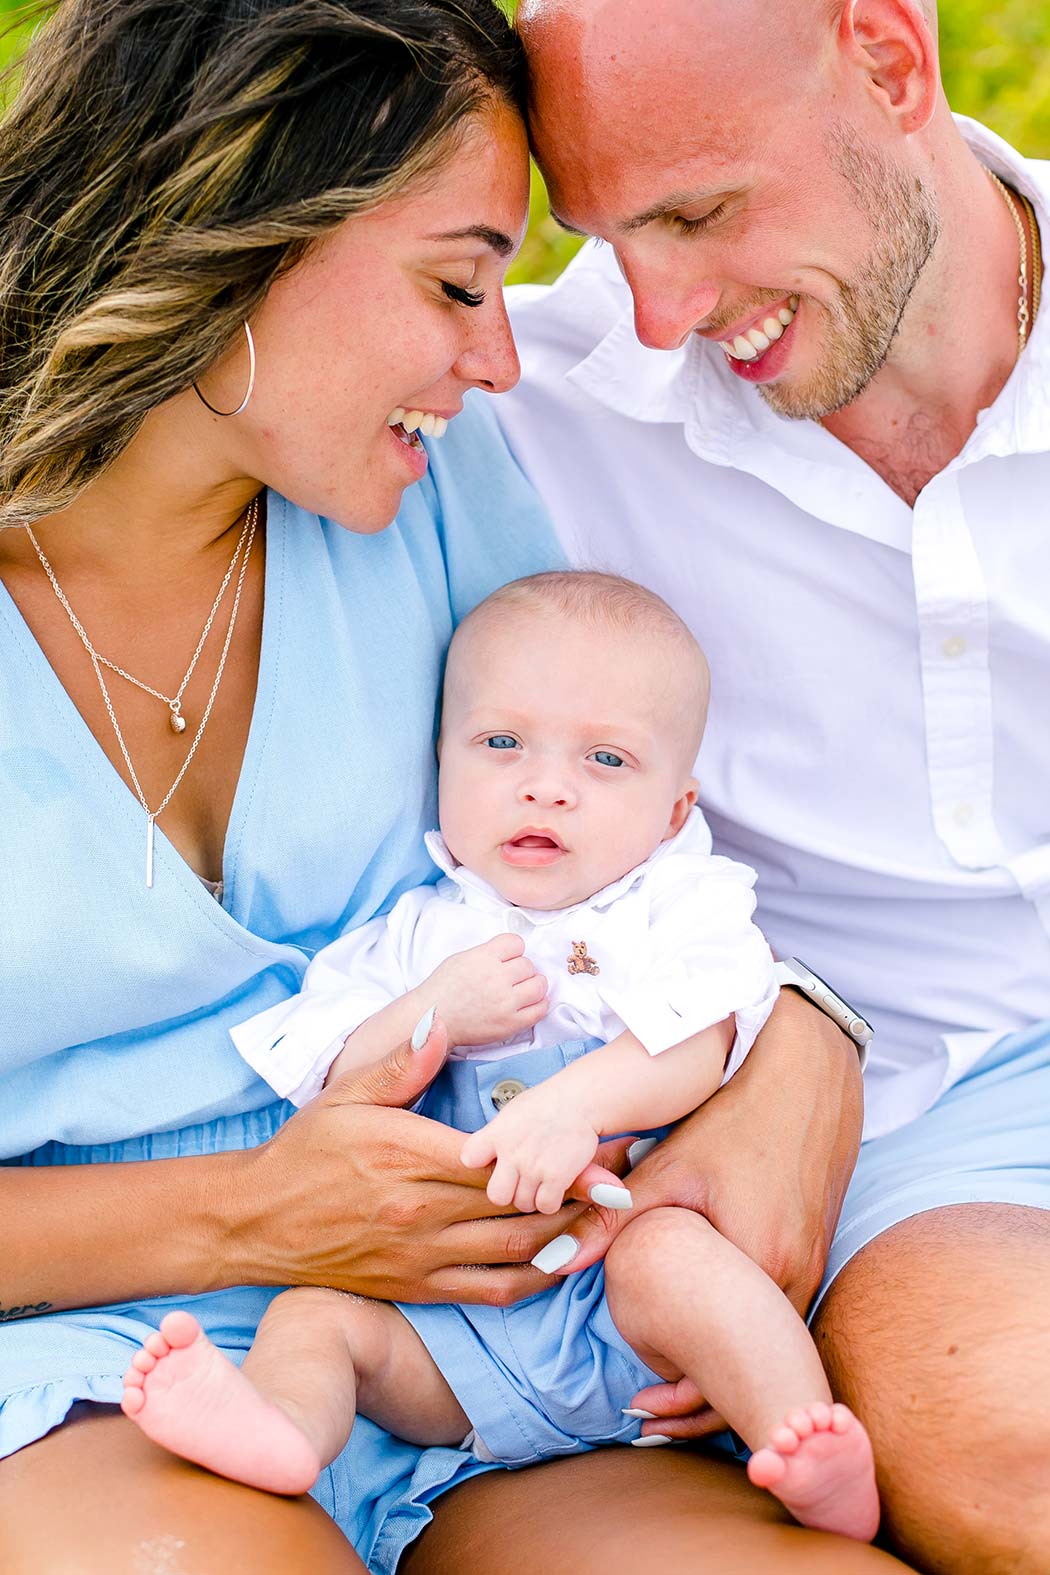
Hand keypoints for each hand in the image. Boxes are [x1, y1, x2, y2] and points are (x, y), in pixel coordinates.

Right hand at [232, 1012, 592, 1305]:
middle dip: (579, 1197)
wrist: (255, 1220)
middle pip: (520, 1207)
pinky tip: (560, 1265)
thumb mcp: (348, 1093)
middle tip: (626, 1187)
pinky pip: (487, 1292)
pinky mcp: (414, 1287)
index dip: (561, 1160)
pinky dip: (530, 1281)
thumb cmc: (305, 1149)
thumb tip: (442, 1024)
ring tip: (608, 1225)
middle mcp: (419, 1210)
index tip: (607, 1154)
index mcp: (409, 1155)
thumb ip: (403, 1064)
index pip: (503, 1161)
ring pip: (512, 1253)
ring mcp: (419, 1255)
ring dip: (566, 1240)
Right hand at [427, 935, 547, 1046]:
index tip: (510, 957)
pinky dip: (539, 1005)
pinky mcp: (510, 1023)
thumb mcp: (462, 958)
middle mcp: (497, 978)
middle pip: (528, 965)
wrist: (434, 1019)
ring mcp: (505, 1002)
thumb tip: (510, 954)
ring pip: (539, 985)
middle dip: (522, 970)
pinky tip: (530, 1003)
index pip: (516, 943)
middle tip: (512, 977)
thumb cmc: (443, 989)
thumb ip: (488, 953)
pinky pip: (539, 1010)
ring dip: (534, 985)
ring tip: (525, 989)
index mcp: (484, 958)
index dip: (514, 950)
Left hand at [460, 1085, 608, 1214]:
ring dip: (534, 1198)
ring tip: (543, 1181)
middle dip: (510, 1194)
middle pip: (497, 1195)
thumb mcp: (512, 1112)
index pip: (469, 1158)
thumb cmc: (547, 1104)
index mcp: (497, 1133)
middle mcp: (512, 1152)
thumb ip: (497, 1135)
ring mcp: (533, 1166)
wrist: (580, 1100)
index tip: (495, 1162)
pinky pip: (546, 1205)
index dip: (480, 1165)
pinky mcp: (557, 1177)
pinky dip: (552, 1202)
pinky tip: (557, 1187)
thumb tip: (487, 1153)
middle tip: (522, 1184)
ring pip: (524, 1204)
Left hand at [528, 992, 863, 1437]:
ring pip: (768, 1347)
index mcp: (762, 1265)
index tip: (642, 1413)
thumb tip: (548, 1261)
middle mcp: (797, 1278)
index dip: (687, 1403)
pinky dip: (743, 1336)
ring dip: (725, 1369)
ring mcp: (812, 1268)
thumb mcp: (671, 1168)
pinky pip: (777, 1317)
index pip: (730, 1366)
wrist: (808, 1077)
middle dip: (702, 1400)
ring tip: (672, 1389)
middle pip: (755, 1370)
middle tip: (649, 1415)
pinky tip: (707, 1335)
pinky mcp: (814, 1254)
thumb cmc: (736, 1118)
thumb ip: (611, 1218)